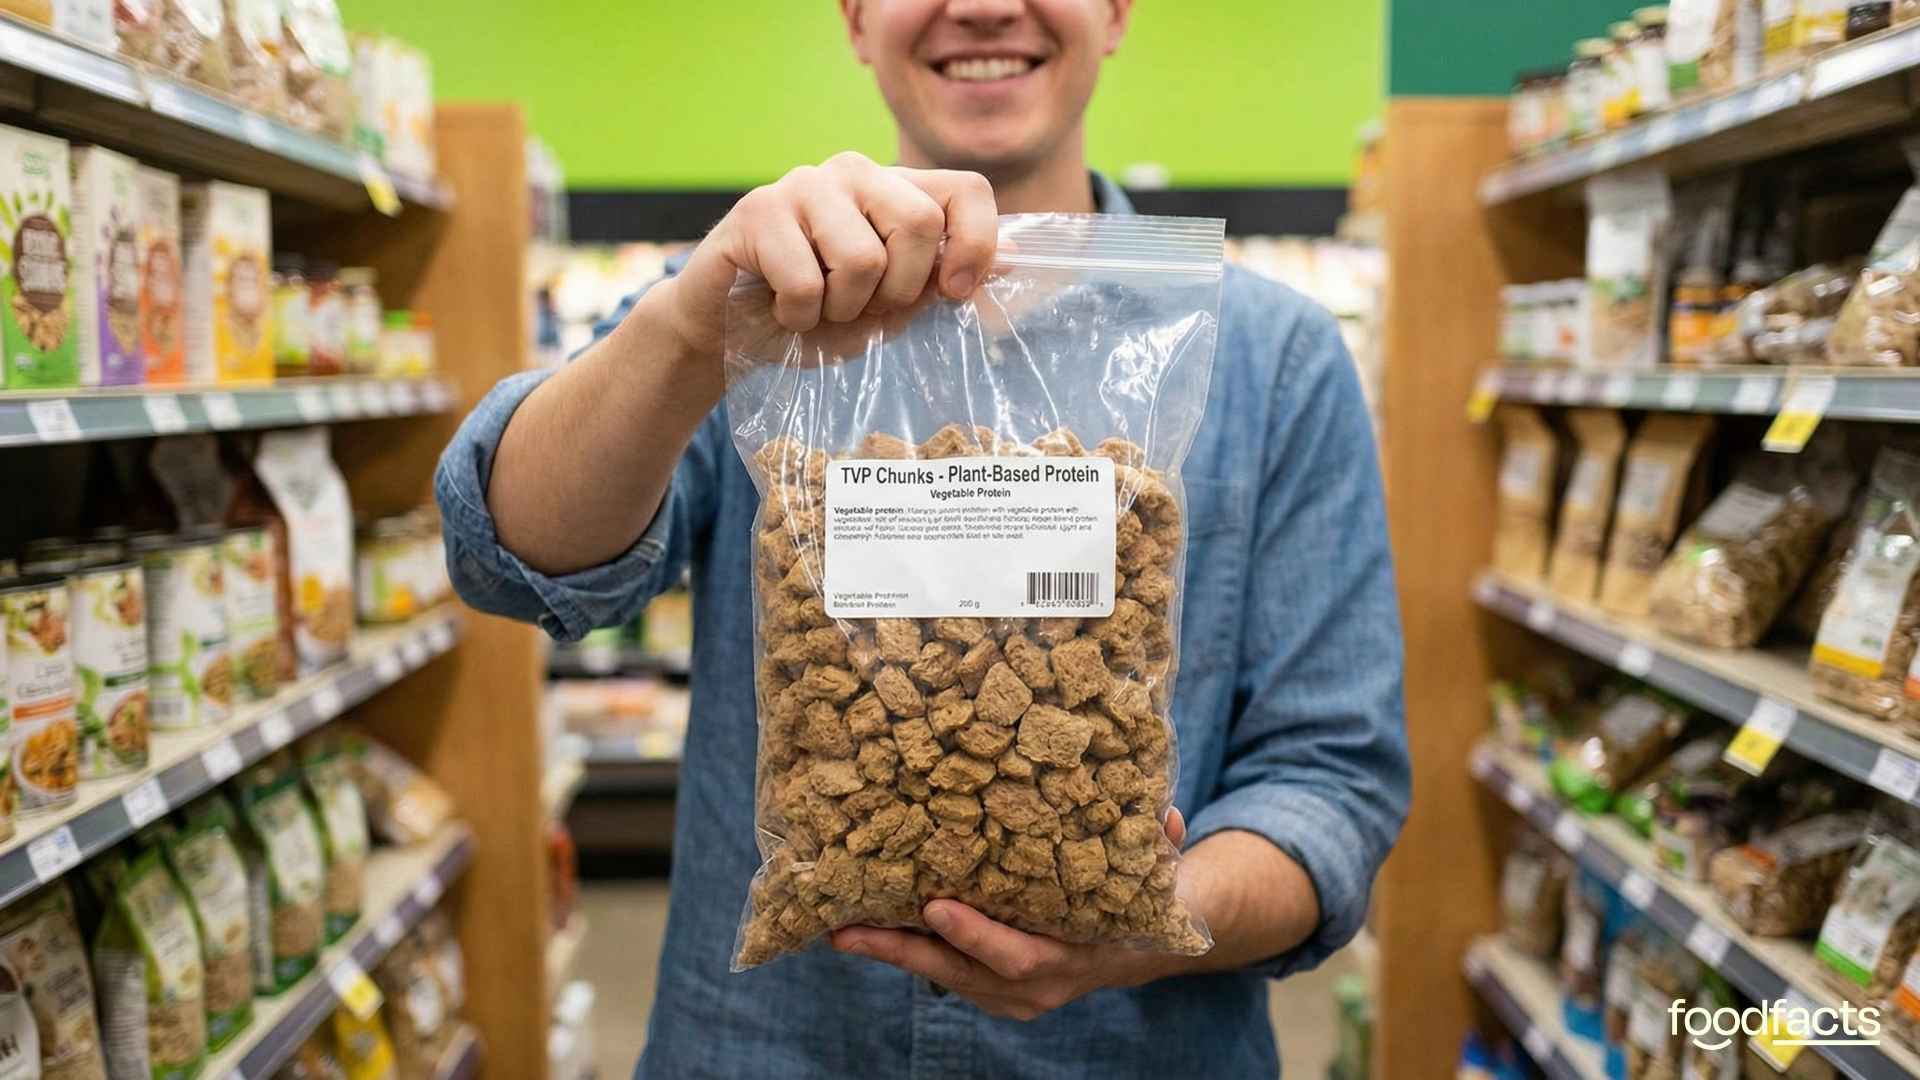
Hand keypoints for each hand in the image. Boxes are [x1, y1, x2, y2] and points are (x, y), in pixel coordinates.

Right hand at [654, 151, 999, 358]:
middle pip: (916, 223)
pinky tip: (781, 309)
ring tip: (818, 308)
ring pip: (861, 258)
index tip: (954, 292)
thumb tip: (1015, 258)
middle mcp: (854, 172)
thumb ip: (943, 280)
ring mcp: (803, 184)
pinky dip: (799, 317)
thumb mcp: (892, 305)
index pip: (967, 190)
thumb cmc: (818, 315)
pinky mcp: (757, 210)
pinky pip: (805, 282)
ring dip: (842, 309)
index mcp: (896, 189)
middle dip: (898, 290)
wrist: (730, 331)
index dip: (975, 244)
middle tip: (865, 308)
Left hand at [830, 810, 1187, 1021]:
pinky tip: (859, 925)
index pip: (1018, 956)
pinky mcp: (987, 989)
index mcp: (1072, 957)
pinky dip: (902, 950)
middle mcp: (1036, 985)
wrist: (1137, 945)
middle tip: (848, 930)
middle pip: (959, 974)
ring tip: (834, 927)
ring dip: (888, 951)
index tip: (936, 907)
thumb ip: (1160, 849)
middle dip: (901, 952)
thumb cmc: (1140, 896)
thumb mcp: (1159, 874)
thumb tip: (1166, 817)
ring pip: (940, 976)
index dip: (977, 936)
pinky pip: (939, 971)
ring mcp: (1008, 995)